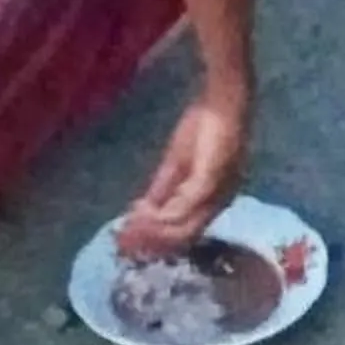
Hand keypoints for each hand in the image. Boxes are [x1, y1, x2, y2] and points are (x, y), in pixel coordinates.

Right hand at [115, 91, 249, 257]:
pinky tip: (139, 213)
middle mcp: (219, 205)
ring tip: (126, 232)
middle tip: (122, 244)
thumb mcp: (178, 162)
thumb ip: (163, 189)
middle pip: (182, 238)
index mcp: (214, 202)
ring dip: (150, 233)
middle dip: (149, 243)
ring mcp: (216, 195)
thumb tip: (142, 212)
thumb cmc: (205, 126)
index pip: (184, 234)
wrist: (222, 99)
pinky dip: (158, 216)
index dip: (156, 242)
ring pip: (180, 230)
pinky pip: (181, 209)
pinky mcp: (209, 181)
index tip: (129, 244)